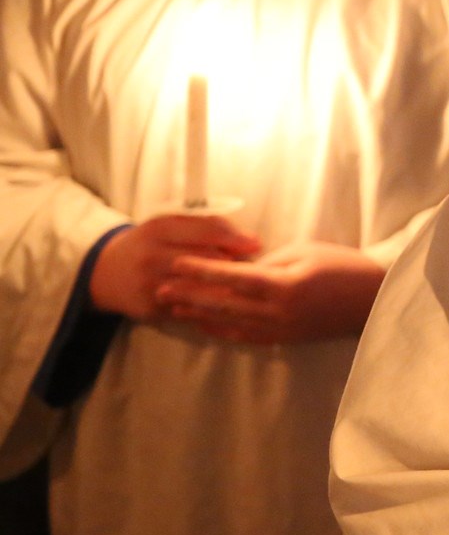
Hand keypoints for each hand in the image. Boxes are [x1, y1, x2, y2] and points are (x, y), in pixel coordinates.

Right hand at [89, 215, 262, 319]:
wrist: (106, 272)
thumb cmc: (150, 244)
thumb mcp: (170, 225)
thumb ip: (207, 227)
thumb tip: (250, 241)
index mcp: (158, 229)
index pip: (205, 231)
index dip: (234, 238)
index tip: (255, 244)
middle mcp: (151, 256)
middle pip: (206, 260)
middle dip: (233, 264)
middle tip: (252, 267)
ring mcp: (150, 285)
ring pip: (201, 288)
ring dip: (226, 288)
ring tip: (241, 286)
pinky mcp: (151, 309)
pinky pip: (191, 309)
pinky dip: (211, 307)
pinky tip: (226, 306)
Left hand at [157, 241, 385, 343]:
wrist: (375, 299)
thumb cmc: (345, 267)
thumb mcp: (307, 251)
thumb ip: (270, 262)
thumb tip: (241, 268)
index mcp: (284, 286)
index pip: (233, 278)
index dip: (202, 270)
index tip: (177, 263)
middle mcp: (279, 312)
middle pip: (224, 304)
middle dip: (190, 295)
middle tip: (160, 289)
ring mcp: (282, 329)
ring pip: (231, 323)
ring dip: (200, 315)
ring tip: (173, 308)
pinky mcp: (288, 338)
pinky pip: (248, 337)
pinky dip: (224, 331)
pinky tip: (206, 326)